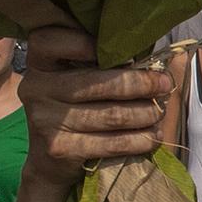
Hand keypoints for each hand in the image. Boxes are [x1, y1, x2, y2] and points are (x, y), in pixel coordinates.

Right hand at [19, 27, 171, 184]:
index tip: (121, 51)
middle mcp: (36, 88)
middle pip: (95, 82)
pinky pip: (110, 142)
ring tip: (160, 111)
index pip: (50, 40)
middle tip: (164, 84)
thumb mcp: (76, 78)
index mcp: (39, 63)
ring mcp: (44, 120)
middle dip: (139, 83)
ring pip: (109, 114)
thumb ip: (102, 61)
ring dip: (144, 113)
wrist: (49, 161)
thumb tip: (160, 54)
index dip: (83, 42)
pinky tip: (153, 136)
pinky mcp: (59, 148)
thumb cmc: (74, 108)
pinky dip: (138, 139)